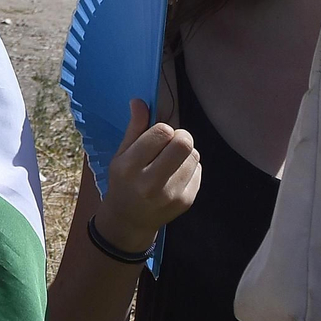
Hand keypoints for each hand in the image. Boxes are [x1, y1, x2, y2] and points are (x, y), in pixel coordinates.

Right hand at [95, 98, 200, 252]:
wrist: (129, 219)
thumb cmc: (123, 182)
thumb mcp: (121, 155)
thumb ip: (134, 129)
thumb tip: (139, 101)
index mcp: (130, 167)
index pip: (161, 132)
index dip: (163, 130)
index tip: (156, 137)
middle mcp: (150, 182)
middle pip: (184, 143)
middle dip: (180, 137)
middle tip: (171, 145)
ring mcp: (171, 194)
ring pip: (194, 155)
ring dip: (185, 153)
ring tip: (170, 163)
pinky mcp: (186, 201)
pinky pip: (199, 170)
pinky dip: (190, 168)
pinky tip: (175, 177)